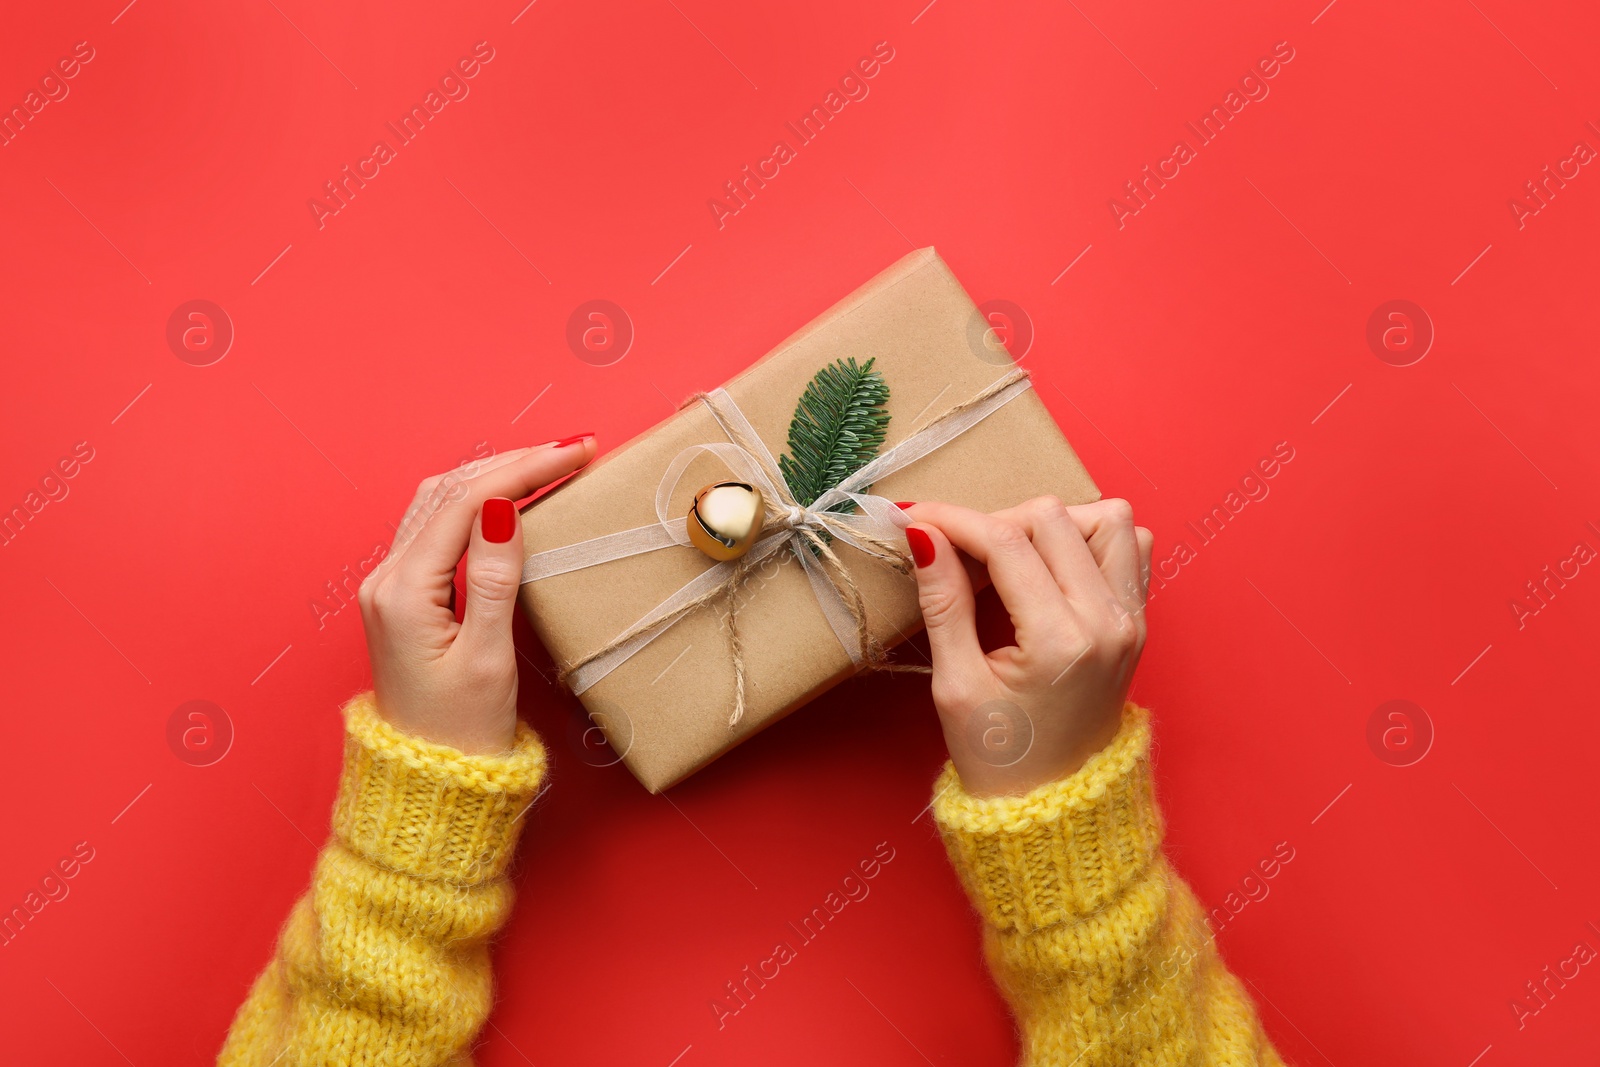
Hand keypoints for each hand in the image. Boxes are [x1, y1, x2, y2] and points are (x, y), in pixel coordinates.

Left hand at [357, 436, 595, 753]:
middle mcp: (386, 579)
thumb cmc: (462, 733)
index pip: (466, 502)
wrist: (428, 782)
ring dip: (494, 475)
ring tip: (548, 462)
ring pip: (439, 502)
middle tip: (574, 449)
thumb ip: (495, 579)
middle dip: (513, 462)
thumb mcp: (488, 659)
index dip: (523, 469)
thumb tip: (504, 509)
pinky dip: (476, 500)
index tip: (575, 453)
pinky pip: (436, 527)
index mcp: (403, 591)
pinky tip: (508, 497)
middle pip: (449, 491)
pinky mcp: (403, 597)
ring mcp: (390, 586)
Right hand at [901, 497, 1153, 795]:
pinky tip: (1051, 566)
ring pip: (1105, 518)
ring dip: (1052, 524)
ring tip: (1012, 558)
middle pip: (1052, 518)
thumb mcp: (956, 684)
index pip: (1005, 542)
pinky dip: (1090, 538)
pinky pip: (1129, 545)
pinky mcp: (1138, 620)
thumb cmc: (1000, 755)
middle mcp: (1107, 621)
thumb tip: (923, 535)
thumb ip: (943, 602)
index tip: (915, 519)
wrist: (1053, 804)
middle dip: (994, 522)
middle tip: (957, 553)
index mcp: (1060, 640)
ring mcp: (1131, 618)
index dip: (952, 521)